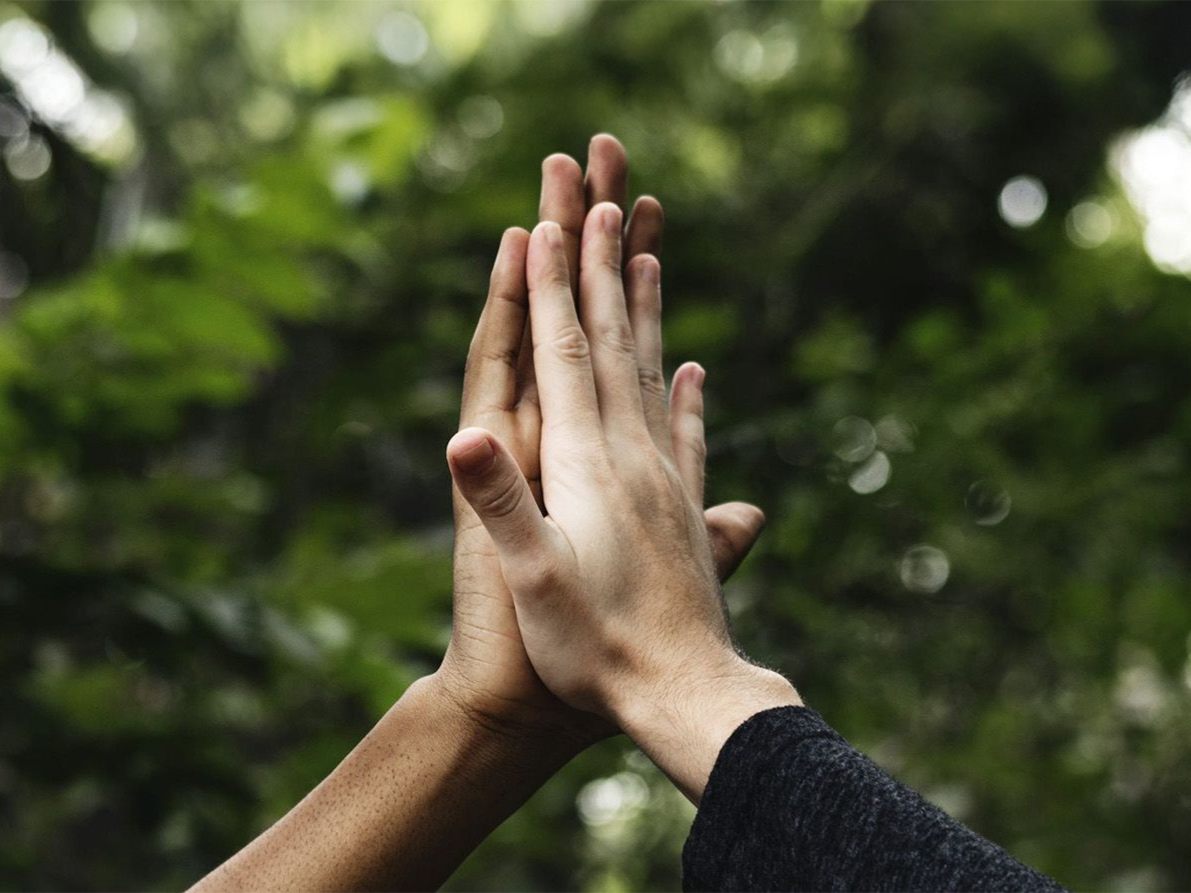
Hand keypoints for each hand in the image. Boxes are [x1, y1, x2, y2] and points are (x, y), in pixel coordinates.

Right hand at [446, 206, 799, 801]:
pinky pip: (686, 430)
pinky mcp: (685, 507)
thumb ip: (502, 505)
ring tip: (651, 253)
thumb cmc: (595, 651)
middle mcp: (634, 457)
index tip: (551, 220)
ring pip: (653, 372)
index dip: (556, 287)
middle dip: (602, 266)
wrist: (686, 695)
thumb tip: (462, 434)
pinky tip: (697, 369)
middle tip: (603, 194)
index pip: (565, 356)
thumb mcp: (534, 580)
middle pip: (614, 342)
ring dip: (646, 309)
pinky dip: (688, 391)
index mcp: (590, 465)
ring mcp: (666, 478)